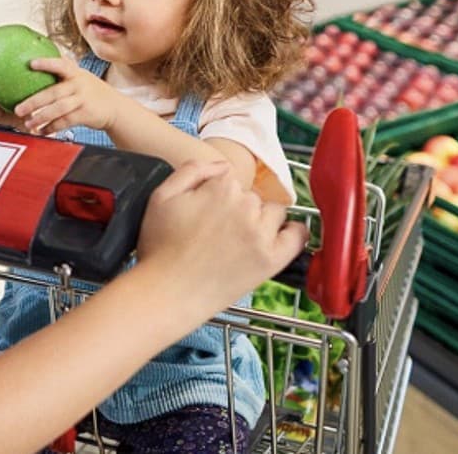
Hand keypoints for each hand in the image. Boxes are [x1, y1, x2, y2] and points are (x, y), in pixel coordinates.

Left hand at [13, 57, 117, 135]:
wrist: (114, 107)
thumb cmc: (90, 90)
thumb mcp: (81, 76)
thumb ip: (64, 69)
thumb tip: (36, 59)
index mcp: (75, 72)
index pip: (60, 64)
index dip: (46, 63)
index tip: (30, 63)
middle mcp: (78, 84)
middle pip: (53, 92)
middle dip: (34, 101)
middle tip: (18, 109)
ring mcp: (82, 99)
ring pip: (58, 109)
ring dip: (41, 117)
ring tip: (28, 123)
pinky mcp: (85, 114)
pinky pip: (65, 122)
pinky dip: (52, 127)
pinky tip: (42, 131)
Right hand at [136, 161, 308, 312]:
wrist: (168, 291)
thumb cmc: (160, 247)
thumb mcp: (161, 196)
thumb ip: (192, 170)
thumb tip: (221, 166)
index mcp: (220, 188)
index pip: (230, 178)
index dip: (216, 193)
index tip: (207, 211)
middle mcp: (245, 207)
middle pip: (252, 196)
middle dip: (238, 207)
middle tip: (218, 229)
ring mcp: (261, 234)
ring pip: (273, 212)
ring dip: (261, 219)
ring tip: (240, 238)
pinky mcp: (271, 259)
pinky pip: (297, 236)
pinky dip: (293, 233)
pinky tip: (280, 237)